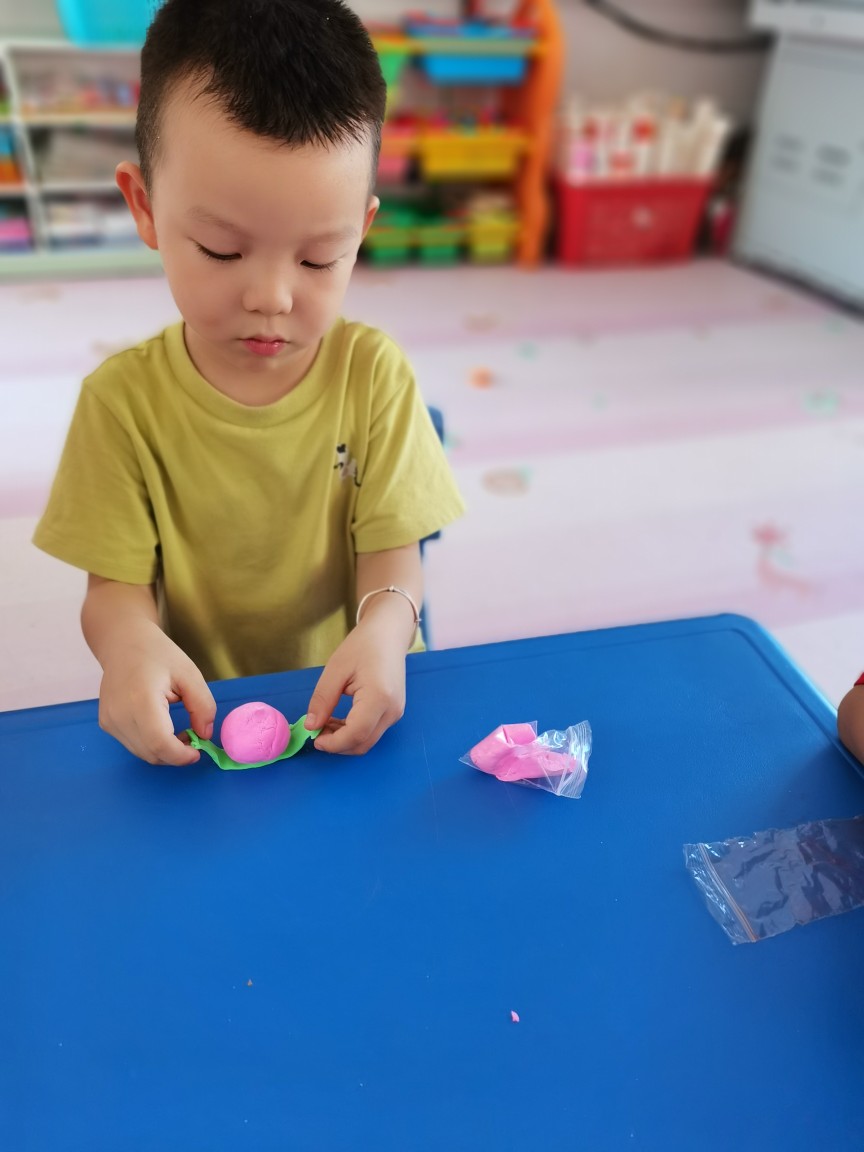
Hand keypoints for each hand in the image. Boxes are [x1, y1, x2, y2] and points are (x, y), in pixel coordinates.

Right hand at [97, 620, 215, 765]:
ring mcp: (109, 720)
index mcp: (141, 699)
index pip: (159, 743)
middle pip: (151, 753)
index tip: (199, 750)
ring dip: (164, 751)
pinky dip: (151, 744)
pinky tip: (162, 727)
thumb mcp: (189, 674)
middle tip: (193, 739)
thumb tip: (205, 735)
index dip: (181, 755)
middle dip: (176, 755)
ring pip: (142, 753)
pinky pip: (133, 744)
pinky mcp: (106, 723)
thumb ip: (202, 706)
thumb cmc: (157, 654)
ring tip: (179, 732)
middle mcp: (119, 714)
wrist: (123, 642)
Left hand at [305, 610, 408, 754]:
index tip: (314, 738)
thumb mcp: (336, 669)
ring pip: (367, 740)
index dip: (333, 743)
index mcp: (379, 697)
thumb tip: (311, 726)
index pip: (355, 734)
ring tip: (325, 724)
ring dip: (345, 740)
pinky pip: (372, 731)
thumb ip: (323, 700)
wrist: (389, 633)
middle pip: (363, 743)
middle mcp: (392, 710)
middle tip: (316, 732)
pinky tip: (339, 721)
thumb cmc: (363, 645)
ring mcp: (395, 712)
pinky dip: (354, 733)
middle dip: (337, 745)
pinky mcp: (394, 712)